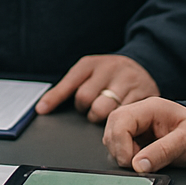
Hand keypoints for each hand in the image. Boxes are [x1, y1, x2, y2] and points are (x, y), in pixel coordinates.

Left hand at [35, 54, 158, 121]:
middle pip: (85, 98)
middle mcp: (108, 69)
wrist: (143, 65)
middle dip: (85, 108)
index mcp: (90, 63)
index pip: (69, 82)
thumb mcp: (87, 72)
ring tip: (105, 112)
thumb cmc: (107, 73)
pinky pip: (125, 114)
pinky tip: (121, 117)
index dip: (54, 98)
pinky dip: (120, 120)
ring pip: (104, 109)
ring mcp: (127, 81)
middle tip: (91, 108)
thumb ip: (66, 88)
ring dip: (101, 117)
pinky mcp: (144, 94)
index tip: (41, 110)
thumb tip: (41, 108)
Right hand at [102, 97, 185, 171]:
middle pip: (111, 128)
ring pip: (111, 137)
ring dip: (122, 153)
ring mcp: (132, 122)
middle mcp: (136, 112)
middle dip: (120, 151)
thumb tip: (138, 165)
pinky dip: (125, 155)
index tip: (132, 164)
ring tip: (144, 161)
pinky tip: (140, 159)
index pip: (120, 120)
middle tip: (140, 165)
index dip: (121, 144)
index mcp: (149, 107)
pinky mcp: (132, 133)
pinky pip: (117, 144)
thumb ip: (162, 152)